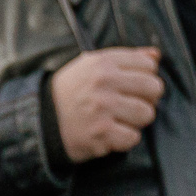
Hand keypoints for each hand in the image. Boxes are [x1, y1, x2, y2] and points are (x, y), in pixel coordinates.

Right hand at [50, 48, 164, 162]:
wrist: (40, 121)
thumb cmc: (70, 93)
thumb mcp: (91, 66)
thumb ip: (126, 58)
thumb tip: (155, 55)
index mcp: (103, 62)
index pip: (148, 66)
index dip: (143, 78)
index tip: (129, 88)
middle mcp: (104, 82)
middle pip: (153, 88)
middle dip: (145, 99)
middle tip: (127, 105)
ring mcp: (103, 108)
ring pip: (147, 114)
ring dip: (135, 121)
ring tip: (118, 120)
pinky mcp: (101, 133)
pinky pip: (133, 138)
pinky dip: (123, 140)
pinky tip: (110, 134)